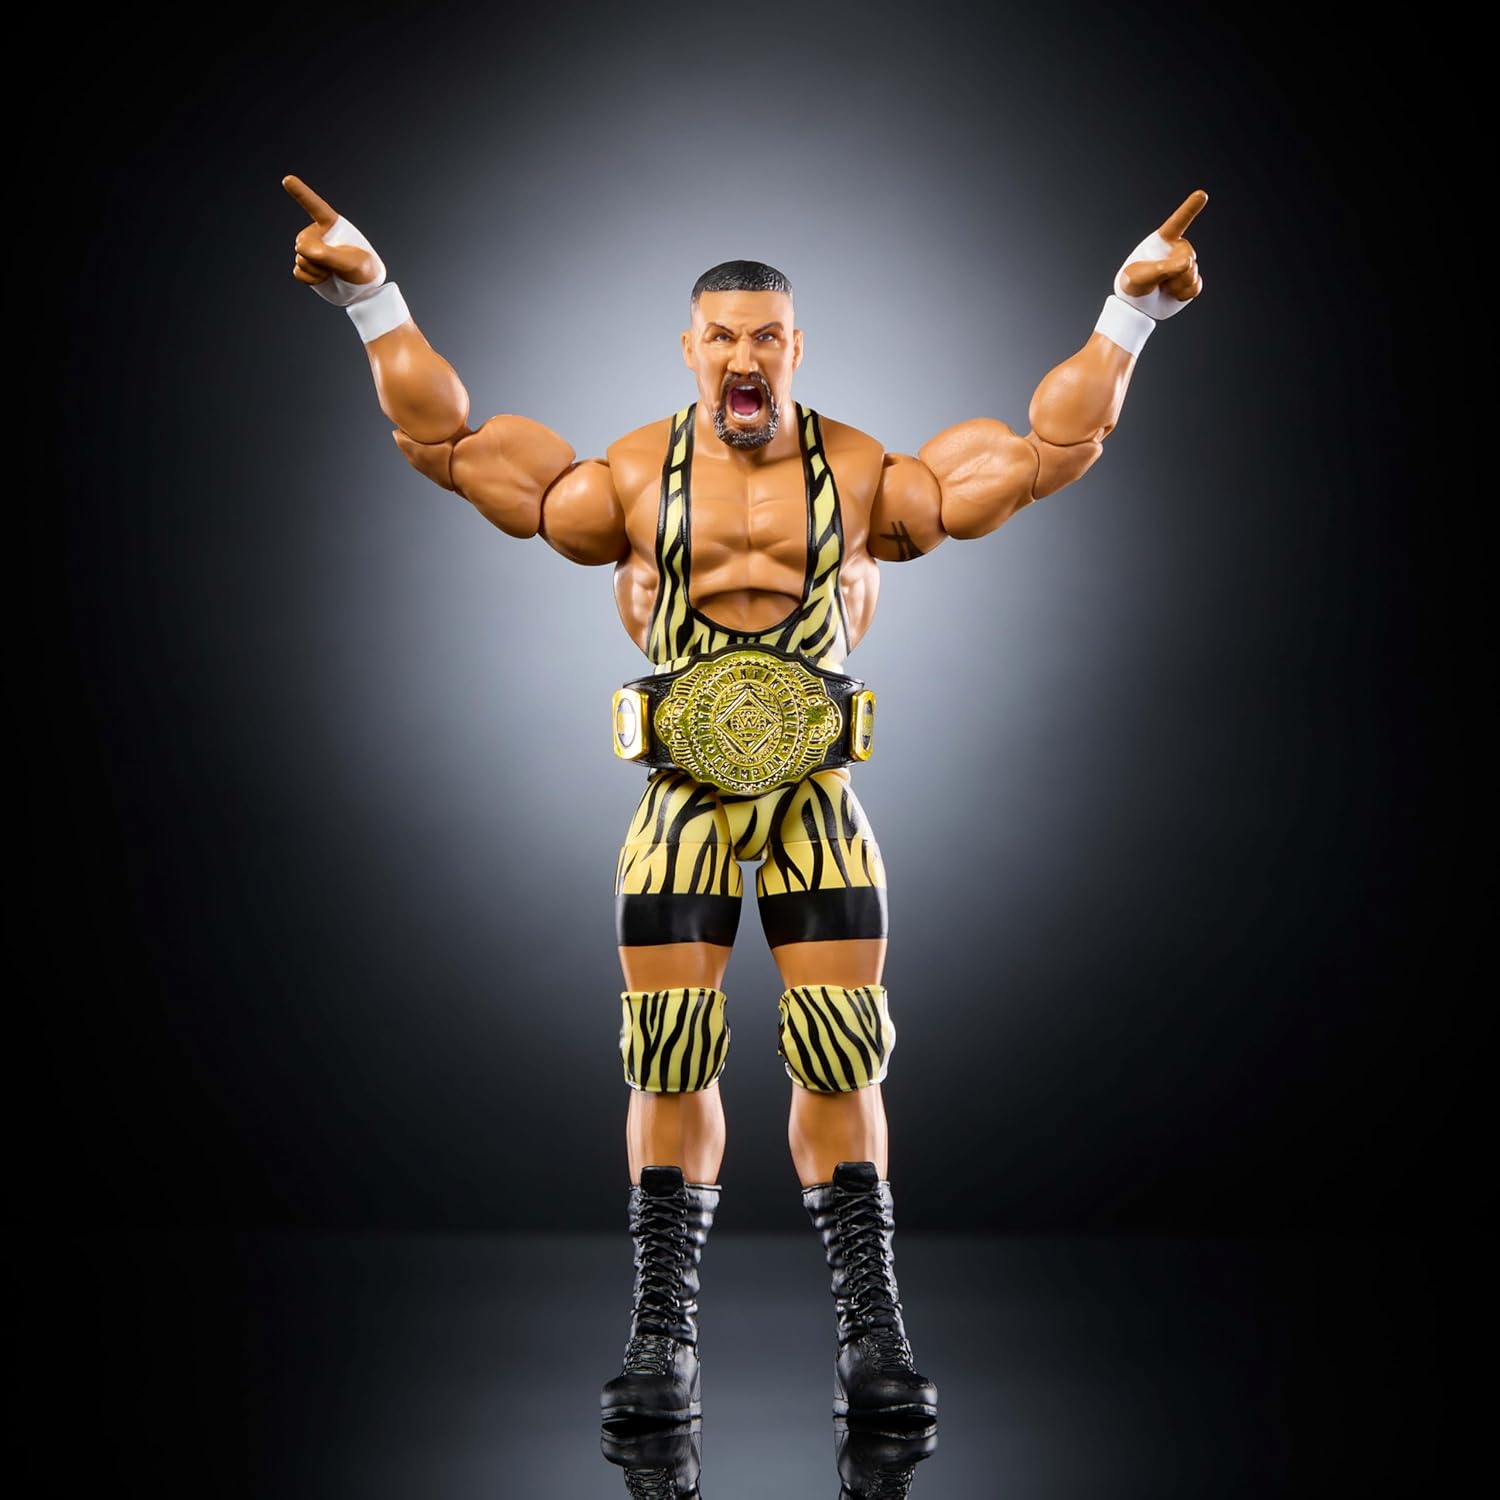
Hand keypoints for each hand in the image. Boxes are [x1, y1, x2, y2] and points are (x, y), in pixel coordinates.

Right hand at [283, 175, 386, 306]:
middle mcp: (318, 234)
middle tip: (338, 266)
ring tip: (334, 272)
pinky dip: (311, 279)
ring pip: (301, 259)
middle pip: (303, 244)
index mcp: (332, 225)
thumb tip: (304, 252)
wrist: (364, 292)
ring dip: (318, 271)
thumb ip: (329, 254)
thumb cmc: (364, 271)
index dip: (301, 193)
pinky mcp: (307, 266)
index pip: (314, 206)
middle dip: (318, 259)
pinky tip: (324, 278)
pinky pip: (298, 272)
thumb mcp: (353, 263)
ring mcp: (311, 250)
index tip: (288, 180)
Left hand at [1114, 190, 1206, 320]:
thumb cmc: (1132, 286)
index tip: (1202, 194)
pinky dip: (1182, 294)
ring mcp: (1185, 264)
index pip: (1178, 222)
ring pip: (1191, 273)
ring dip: (1175, 285)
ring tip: (1161, 287)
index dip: (1189, 209)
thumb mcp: (1139, 278)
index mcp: (1161, 241)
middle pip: (1188, 255)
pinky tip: (1171, 293)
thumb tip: (1188, 262)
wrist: (1137, 307)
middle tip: (1157, 280)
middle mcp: (1176, 249)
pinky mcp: (1190, 280)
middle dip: (1173, 271)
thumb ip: (1162, 268)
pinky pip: (1195, 287)